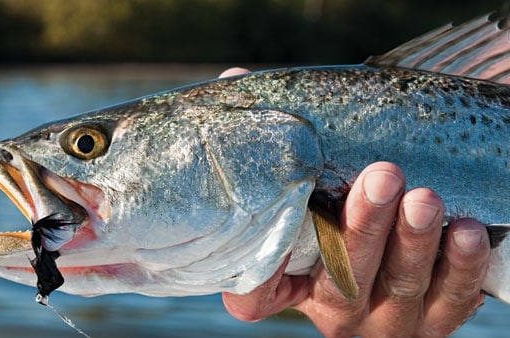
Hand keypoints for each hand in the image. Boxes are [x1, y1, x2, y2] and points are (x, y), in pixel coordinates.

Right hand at [221, 160, 489, 335]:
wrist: (403, 228)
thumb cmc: (338, 198)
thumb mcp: (306, 176)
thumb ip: (271, 137)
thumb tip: (238, 78)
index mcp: (289, 284)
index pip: (253, 297)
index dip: (255, 276)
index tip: (270, 224)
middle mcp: (333, 308)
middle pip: (342, 281)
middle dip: (363, 228)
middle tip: (381, 177)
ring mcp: (382, 318)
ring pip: (397, 287)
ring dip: (412, 241)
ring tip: (425, 197)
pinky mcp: (432, 320)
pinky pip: (448, 301)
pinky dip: (459, 266)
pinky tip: (466, 230)